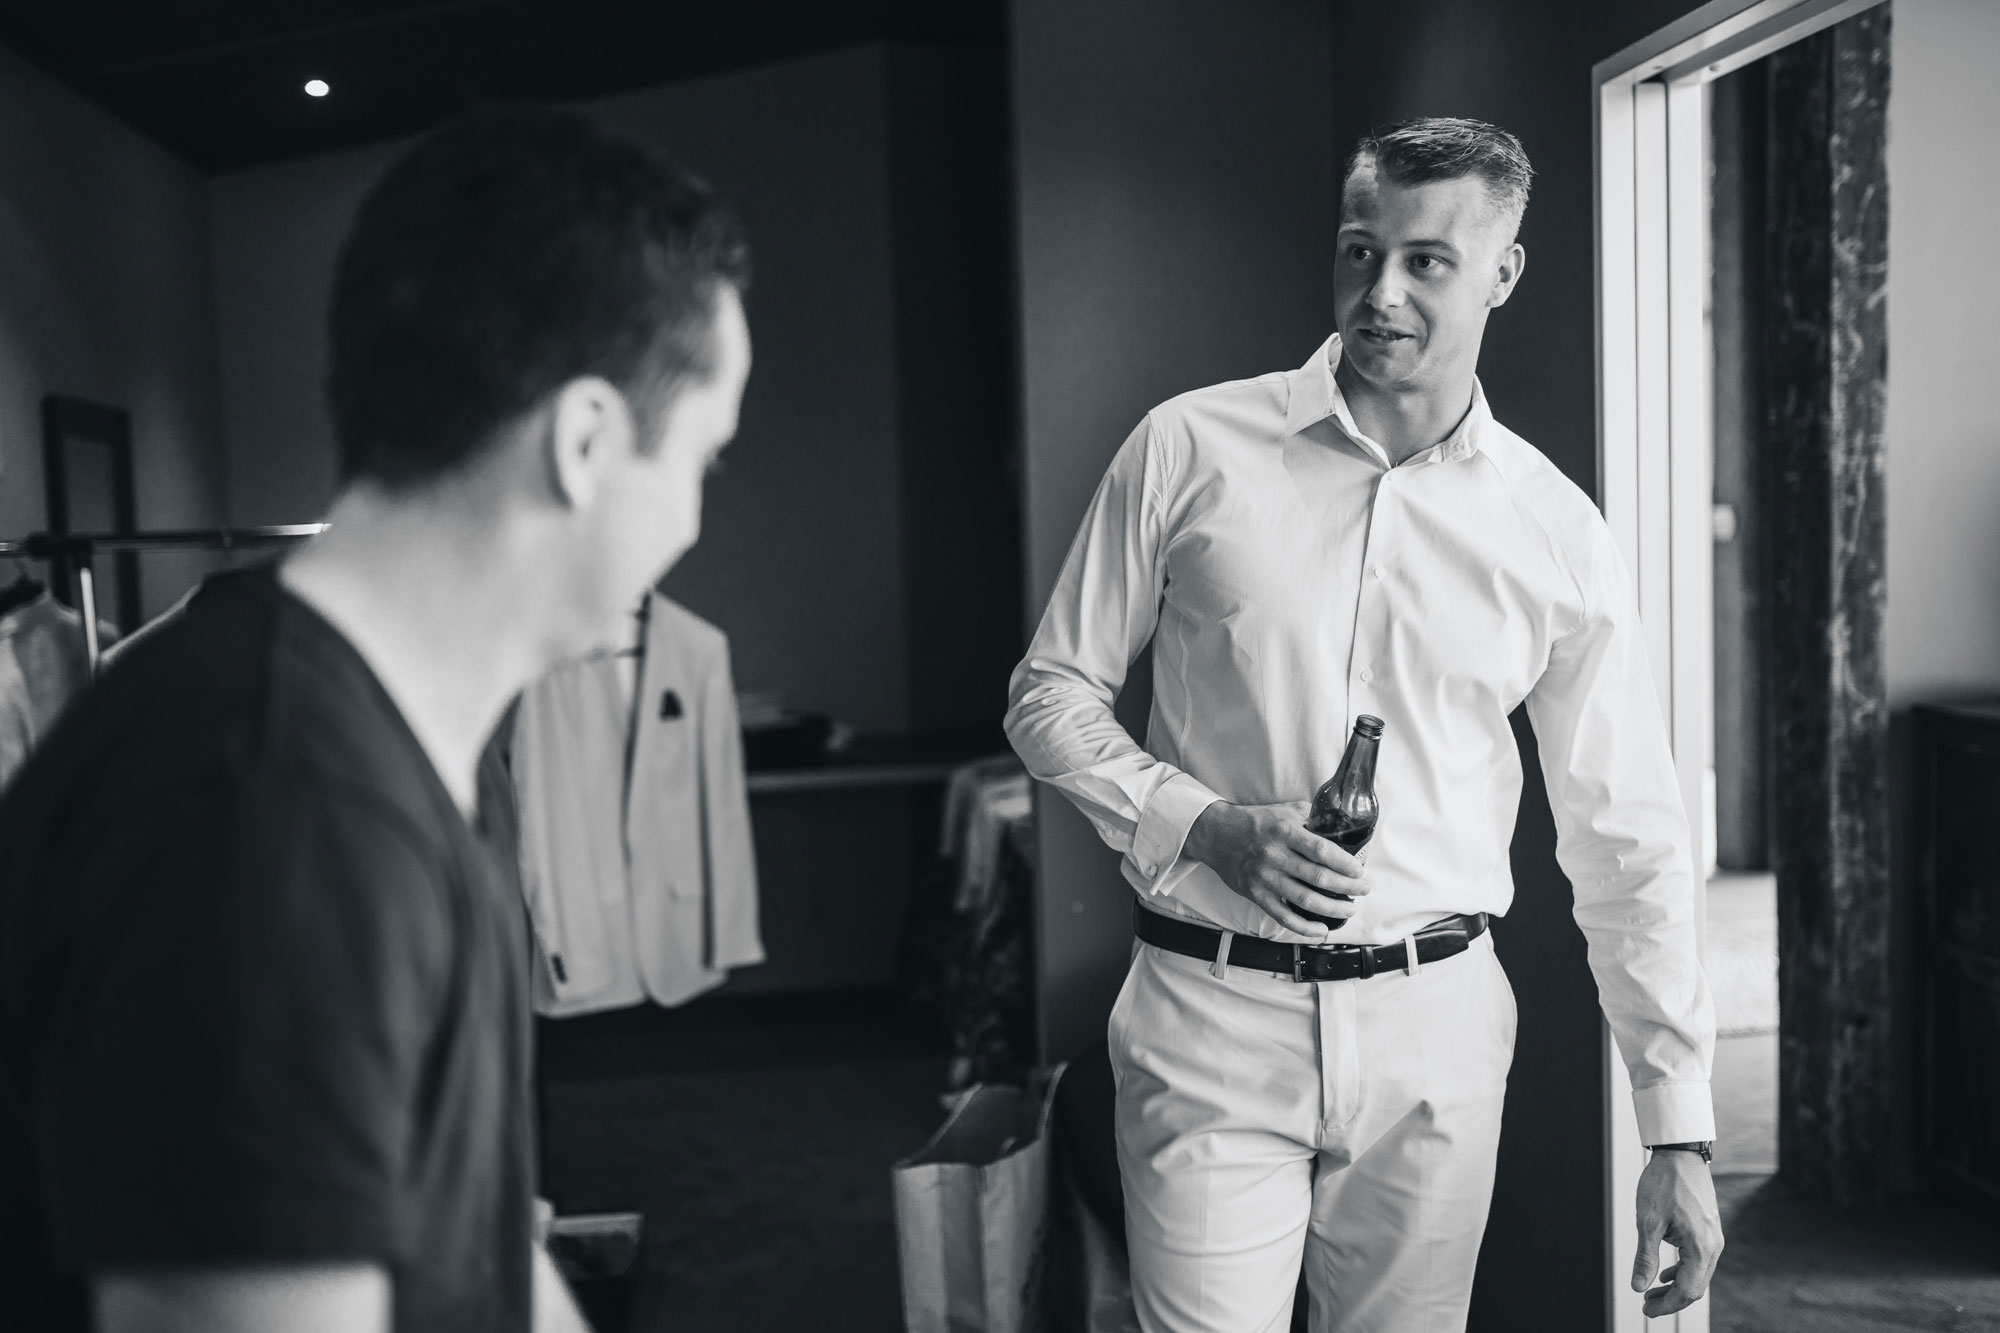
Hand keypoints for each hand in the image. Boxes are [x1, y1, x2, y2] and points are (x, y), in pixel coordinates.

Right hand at [1182, 800, 1368, 937]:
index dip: (1345, 863)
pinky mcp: (1256, 894)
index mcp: (1283, 831)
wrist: (1216, 834)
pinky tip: (1321, 929)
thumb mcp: (1282, 811)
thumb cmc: (1254, 822)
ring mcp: (1264, 878)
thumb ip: (1309, 816)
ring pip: (1304, 899)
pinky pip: (1283, 916)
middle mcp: (1274, 855)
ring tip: (1349, 909)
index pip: (1321, 850)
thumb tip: (1337, 823)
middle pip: (1318, 877)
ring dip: (1332, 908)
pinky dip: (1304, 927)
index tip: (1360, 870)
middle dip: (1348, 887)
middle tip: (1364, 889)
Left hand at [1631, 1150, 1723, 1316]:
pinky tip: (1665, 1274)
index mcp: (1701, 1247)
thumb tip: (1638, 1286)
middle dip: (1671, 1300)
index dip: (1666, 1305)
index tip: (1646, 1309)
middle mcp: (1713, 1246)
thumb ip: (1645, 1257)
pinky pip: (1699, 1261)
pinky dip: (1682, 1271)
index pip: (1687, 1290)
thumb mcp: (1648, 1221)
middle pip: (1695, 1287)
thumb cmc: (1664, 1183)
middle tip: (1647, 1305)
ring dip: (1676, 1287)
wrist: (1680, 1155)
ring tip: (1652, 1292)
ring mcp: (1714, 1238)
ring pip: (1698, 1275)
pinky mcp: (1709, 1231)